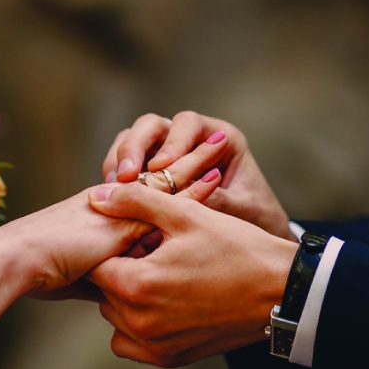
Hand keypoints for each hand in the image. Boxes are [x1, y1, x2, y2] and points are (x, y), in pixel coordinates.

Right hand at [14, 130, 230, 293]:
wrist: (21, 261)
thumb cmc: (40, 271)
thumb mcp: (83, 276)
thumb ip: (106, 277)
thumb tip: (119, 295)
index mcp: (105, 214)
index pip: (145, 193)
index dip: (170, 182)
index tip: (194, 171)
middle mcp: (116, 203)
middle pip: (159, 177)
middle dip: (187, 159)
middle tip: (216, 140)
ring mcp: (122, 206)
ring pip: (166, 178)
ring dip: (195, 162)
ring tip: (222, 141)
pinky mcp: (127, 214)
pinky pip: (166, 197)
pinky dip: (193, 189)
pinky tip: (216, 176)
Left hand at [87, 183, 297, 366]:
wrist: (283, 292)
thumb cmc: (237, 248)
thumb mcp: (186, 214)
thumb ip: (135, 202)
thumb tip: (96, 198)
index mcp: (137, 284)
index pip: (96, 264)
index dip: (115, 246)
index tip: (139, 238)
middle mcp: (140, 322)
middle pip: (104, 291)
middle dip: (121, 270)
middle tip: (154, 254)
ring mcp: (155, 345)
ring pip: (115, 317)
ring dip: (127, 297)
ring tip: (162, 276)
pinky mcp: (170, 358)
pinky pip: (131, 344)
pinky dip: (137, 326)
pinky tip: (163, 303)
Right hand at [102, 111, 294, 240]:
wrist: (254, 243)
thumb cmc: (256, 219)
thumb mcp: (243, 209)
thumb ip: (217, 199)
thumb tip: (184, 196)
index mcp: (220, 136)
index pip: (188, 124)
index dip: (172, 143)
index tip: (160, 168)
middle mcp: (189, 139)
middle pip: (152, 126)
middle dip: (134, 147)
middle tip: (125, 176)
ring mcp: (166, 153)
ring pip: (132, 140)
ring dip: (119, 160)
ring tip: (112, 186)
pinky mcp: (148, 173)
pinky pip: (125, 164)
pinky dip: (115, 177)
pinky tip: (112, 197)